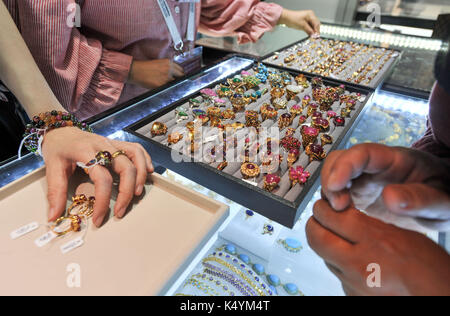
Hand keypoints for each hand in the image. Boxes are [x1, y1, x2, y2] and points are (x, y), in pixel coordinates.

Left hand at [41, 127, 153, 226]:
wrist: (60, 129)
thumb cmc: (57, 149)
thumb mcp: (51, 169)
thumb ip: (55, 193)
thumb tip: (54, 216)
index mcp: (85, 151)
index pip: (102, 178)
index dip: (102, 201)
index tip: (98, 218)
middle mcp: (102, 145)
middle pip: (125, 167)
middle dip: (127, 192)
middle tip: (120, 211)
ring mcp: (112, 143)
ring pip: (136, 156)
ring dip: (141, 176)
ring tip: (138, 194)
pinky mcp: (118, 144)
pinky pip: (137, 149)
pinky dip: (146, 160)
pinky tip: (148, 172)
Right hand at [128, 58, 183, 89]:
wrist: (135, 71)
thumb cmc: (144, 67)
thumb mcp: (158, 63)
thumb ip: (167, 67)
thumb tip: (173, 74)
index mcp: (168, 62)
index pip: (180, 69)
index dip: (179, 74)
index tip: (178, 77)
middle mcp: (169, 69)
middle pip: (180, 76)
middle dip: (178, 79)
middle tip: (174, 82)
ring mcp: (166, 77)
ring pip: (174, 83)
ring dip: (171, 84)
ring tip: (163, 84)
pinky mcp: (162, 84)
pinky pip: (167, 88)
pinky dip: (165, 88)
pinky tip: (160, 86)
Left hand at [278, 9, 319, 36]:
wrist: (286, 18)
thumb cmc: (293, 19)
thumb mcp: (302, 25)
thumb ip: (309, 30)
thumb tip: (314, 35)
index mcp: (311, 14)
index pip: (316, 23)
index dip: (317, 30)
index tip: (317, 36)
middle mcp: (310, 16)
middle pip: (316, 24)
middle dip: (316, 31)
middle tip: (315, 37)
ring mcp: (308, 19)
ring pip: (313, 26)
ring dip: (313, 31)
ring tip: (313, 37)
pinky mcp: (305, 22)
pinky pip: (309, 27)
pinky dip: (310, 31)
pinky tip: (310, 35)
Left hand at [306, 200, 449, 295]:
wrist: (437, 296)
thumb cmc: (428, 267)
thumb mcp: (401, 234)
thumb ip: (370, 225)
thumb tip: (344, 217)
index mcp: (375, 241)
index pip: (332, 216)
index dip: (323, 207)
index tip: (324, 204)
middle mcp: (359, 263)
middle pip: (316, 237)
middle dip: (313, 223)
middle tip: (318, 217)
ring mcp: (353, 283)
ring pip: (324, 256)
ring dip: (326, 244)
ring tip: (335, 237)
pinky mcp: (352, 295)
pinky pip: (337, 275)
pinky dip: (340, 265)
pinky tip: (352, 261)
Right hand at [321, 143, 449, 230]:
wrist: (441, 202)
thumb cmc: (445, 195)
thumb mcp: (442, 202)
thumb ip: (420, 199)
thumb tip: (390, 198)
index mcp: (395, 160)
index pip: (362, 153)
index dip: (344, 165)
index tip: (336, 186)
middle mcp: (374, 166)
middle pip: (339, 160)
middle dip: (330, 180)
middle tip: (338, 207)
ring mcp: (364, 179)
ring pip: (333, 175)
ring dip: (328, 193)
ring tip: (339, 215)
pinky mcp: (358, 194)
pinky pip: (337, 193)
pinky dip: (331, 205)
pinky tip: (341, 219)